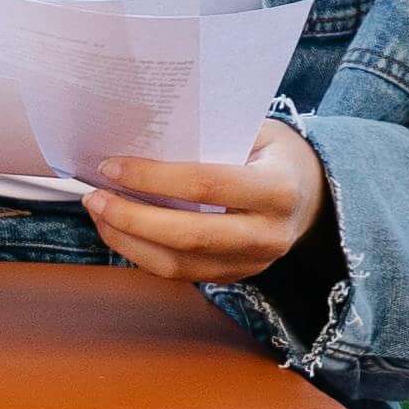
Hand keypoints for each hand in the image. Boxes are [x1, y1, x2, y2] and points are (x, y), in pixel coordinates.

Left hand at [82, 120, 327, 284]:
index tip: (112, 165)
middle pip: (189, 235)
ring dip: (128, 240)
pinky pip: (180, 273)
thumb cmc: (275, 154)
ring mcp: (253, 263)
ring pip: (178, 264)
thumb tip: (140, 136)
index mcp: (279, 189)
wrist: (314, 195)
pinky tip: (118, 230)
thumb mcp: (256, 132)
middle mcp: (269, 234)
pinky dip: (141, 253)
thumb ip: (211, 136)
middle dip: (132, 217)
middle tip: (93, 196)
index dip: (154, 177)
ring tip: (98, 212)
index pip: (207, 183)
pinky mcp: (235, 277)